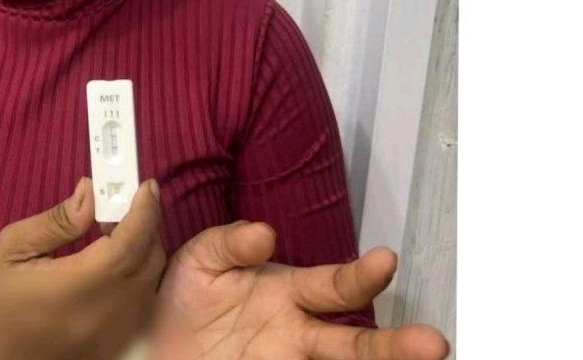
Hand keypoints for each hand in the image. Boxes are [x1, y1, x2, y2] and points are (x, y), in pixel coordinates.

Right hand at [0, 177, 166, 359]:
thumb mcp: (13, 250)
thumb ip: (56, 222)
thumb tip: (90, 194)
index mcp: (71, 290)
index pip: (127, 245)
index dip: (144, 212)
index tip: (145, 187)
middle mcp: (98, 318)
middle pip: (147, 264)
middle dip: (147, 228)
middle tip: (130, 205)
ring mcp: (110, 339)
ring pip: (149, 287)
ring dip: (143, 255)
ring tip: (117, 236)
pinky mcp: (111, 349)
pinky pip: (141, 309)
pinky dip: (137, 282)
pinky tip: (114, 271)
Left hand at [149, 221, 449, 359]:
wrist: (151, 343)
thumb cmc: (183, 296)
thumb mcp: (200, 258)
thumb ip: (229, 243)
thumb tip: (262, 234)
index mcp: (287, 292)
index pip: (334, 284)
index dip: (362, 274)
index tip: (385, 262)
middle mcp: (298, 332)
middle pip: (354, 342)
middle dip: (394, 344)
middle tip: (431, 343)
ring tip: (421, 359)